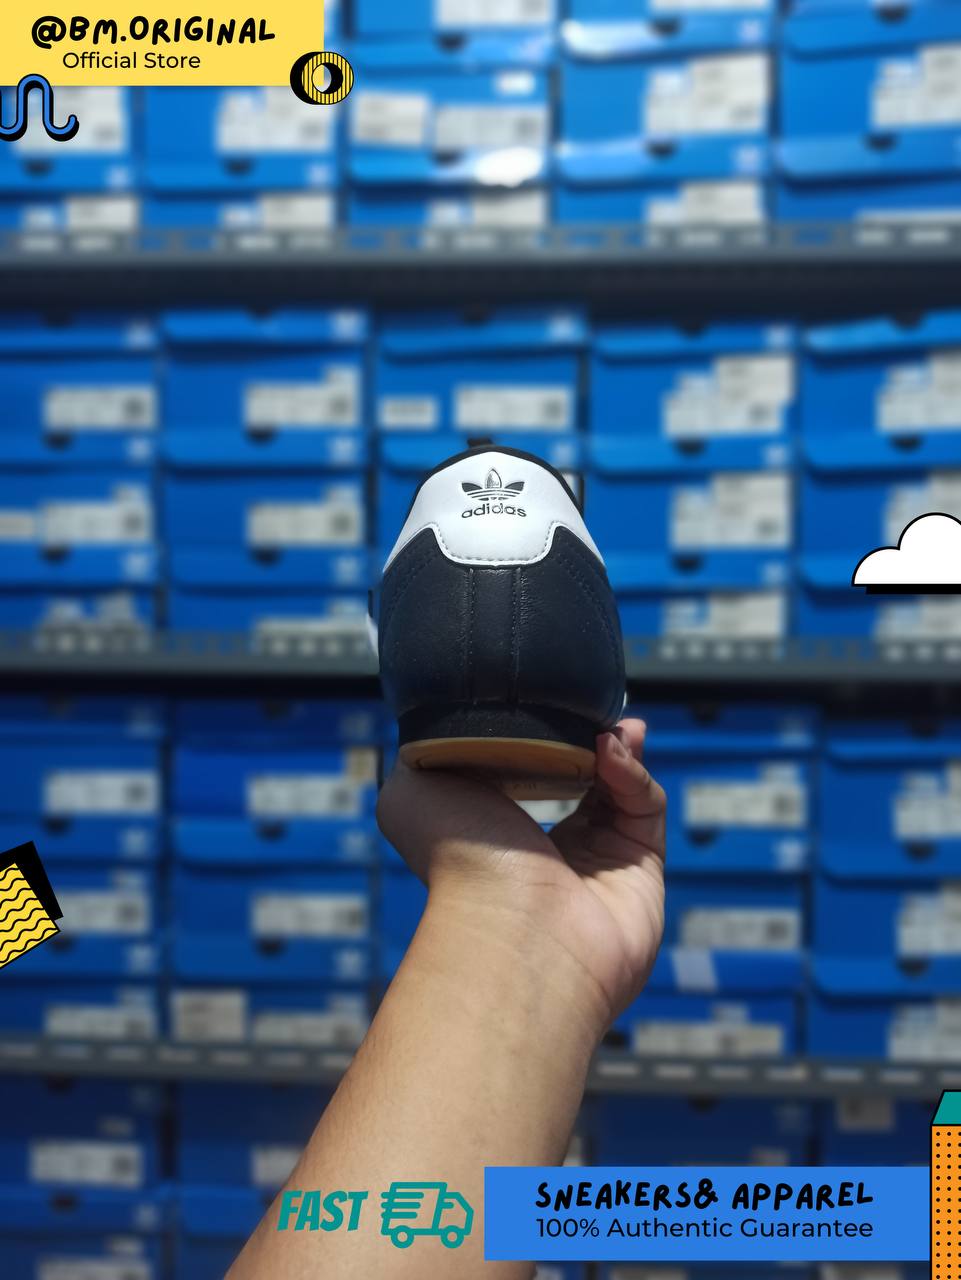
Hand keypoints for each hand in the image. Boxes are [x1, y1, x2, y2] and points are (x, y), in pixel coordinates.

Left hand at [376, 719, 665, 1038]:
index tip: (549, 699)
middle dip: (592, 737)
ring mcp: (599, 864)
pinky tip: (610, 750)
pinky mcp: (641, 870)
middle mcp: (549, 855)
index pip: (530, 775)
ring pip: (621, 790)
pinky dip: (631, 772)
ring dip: (617, 747)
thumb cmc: (457, 858)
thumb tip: (439, 724)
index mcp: (498, 835)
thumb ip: (422, 751)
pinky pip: (645, 807)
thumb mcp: (412, 791)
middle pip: (584, 779)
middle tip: (594, 708)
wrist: (512, 926)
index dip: (544, 734)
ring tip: (608, 725)